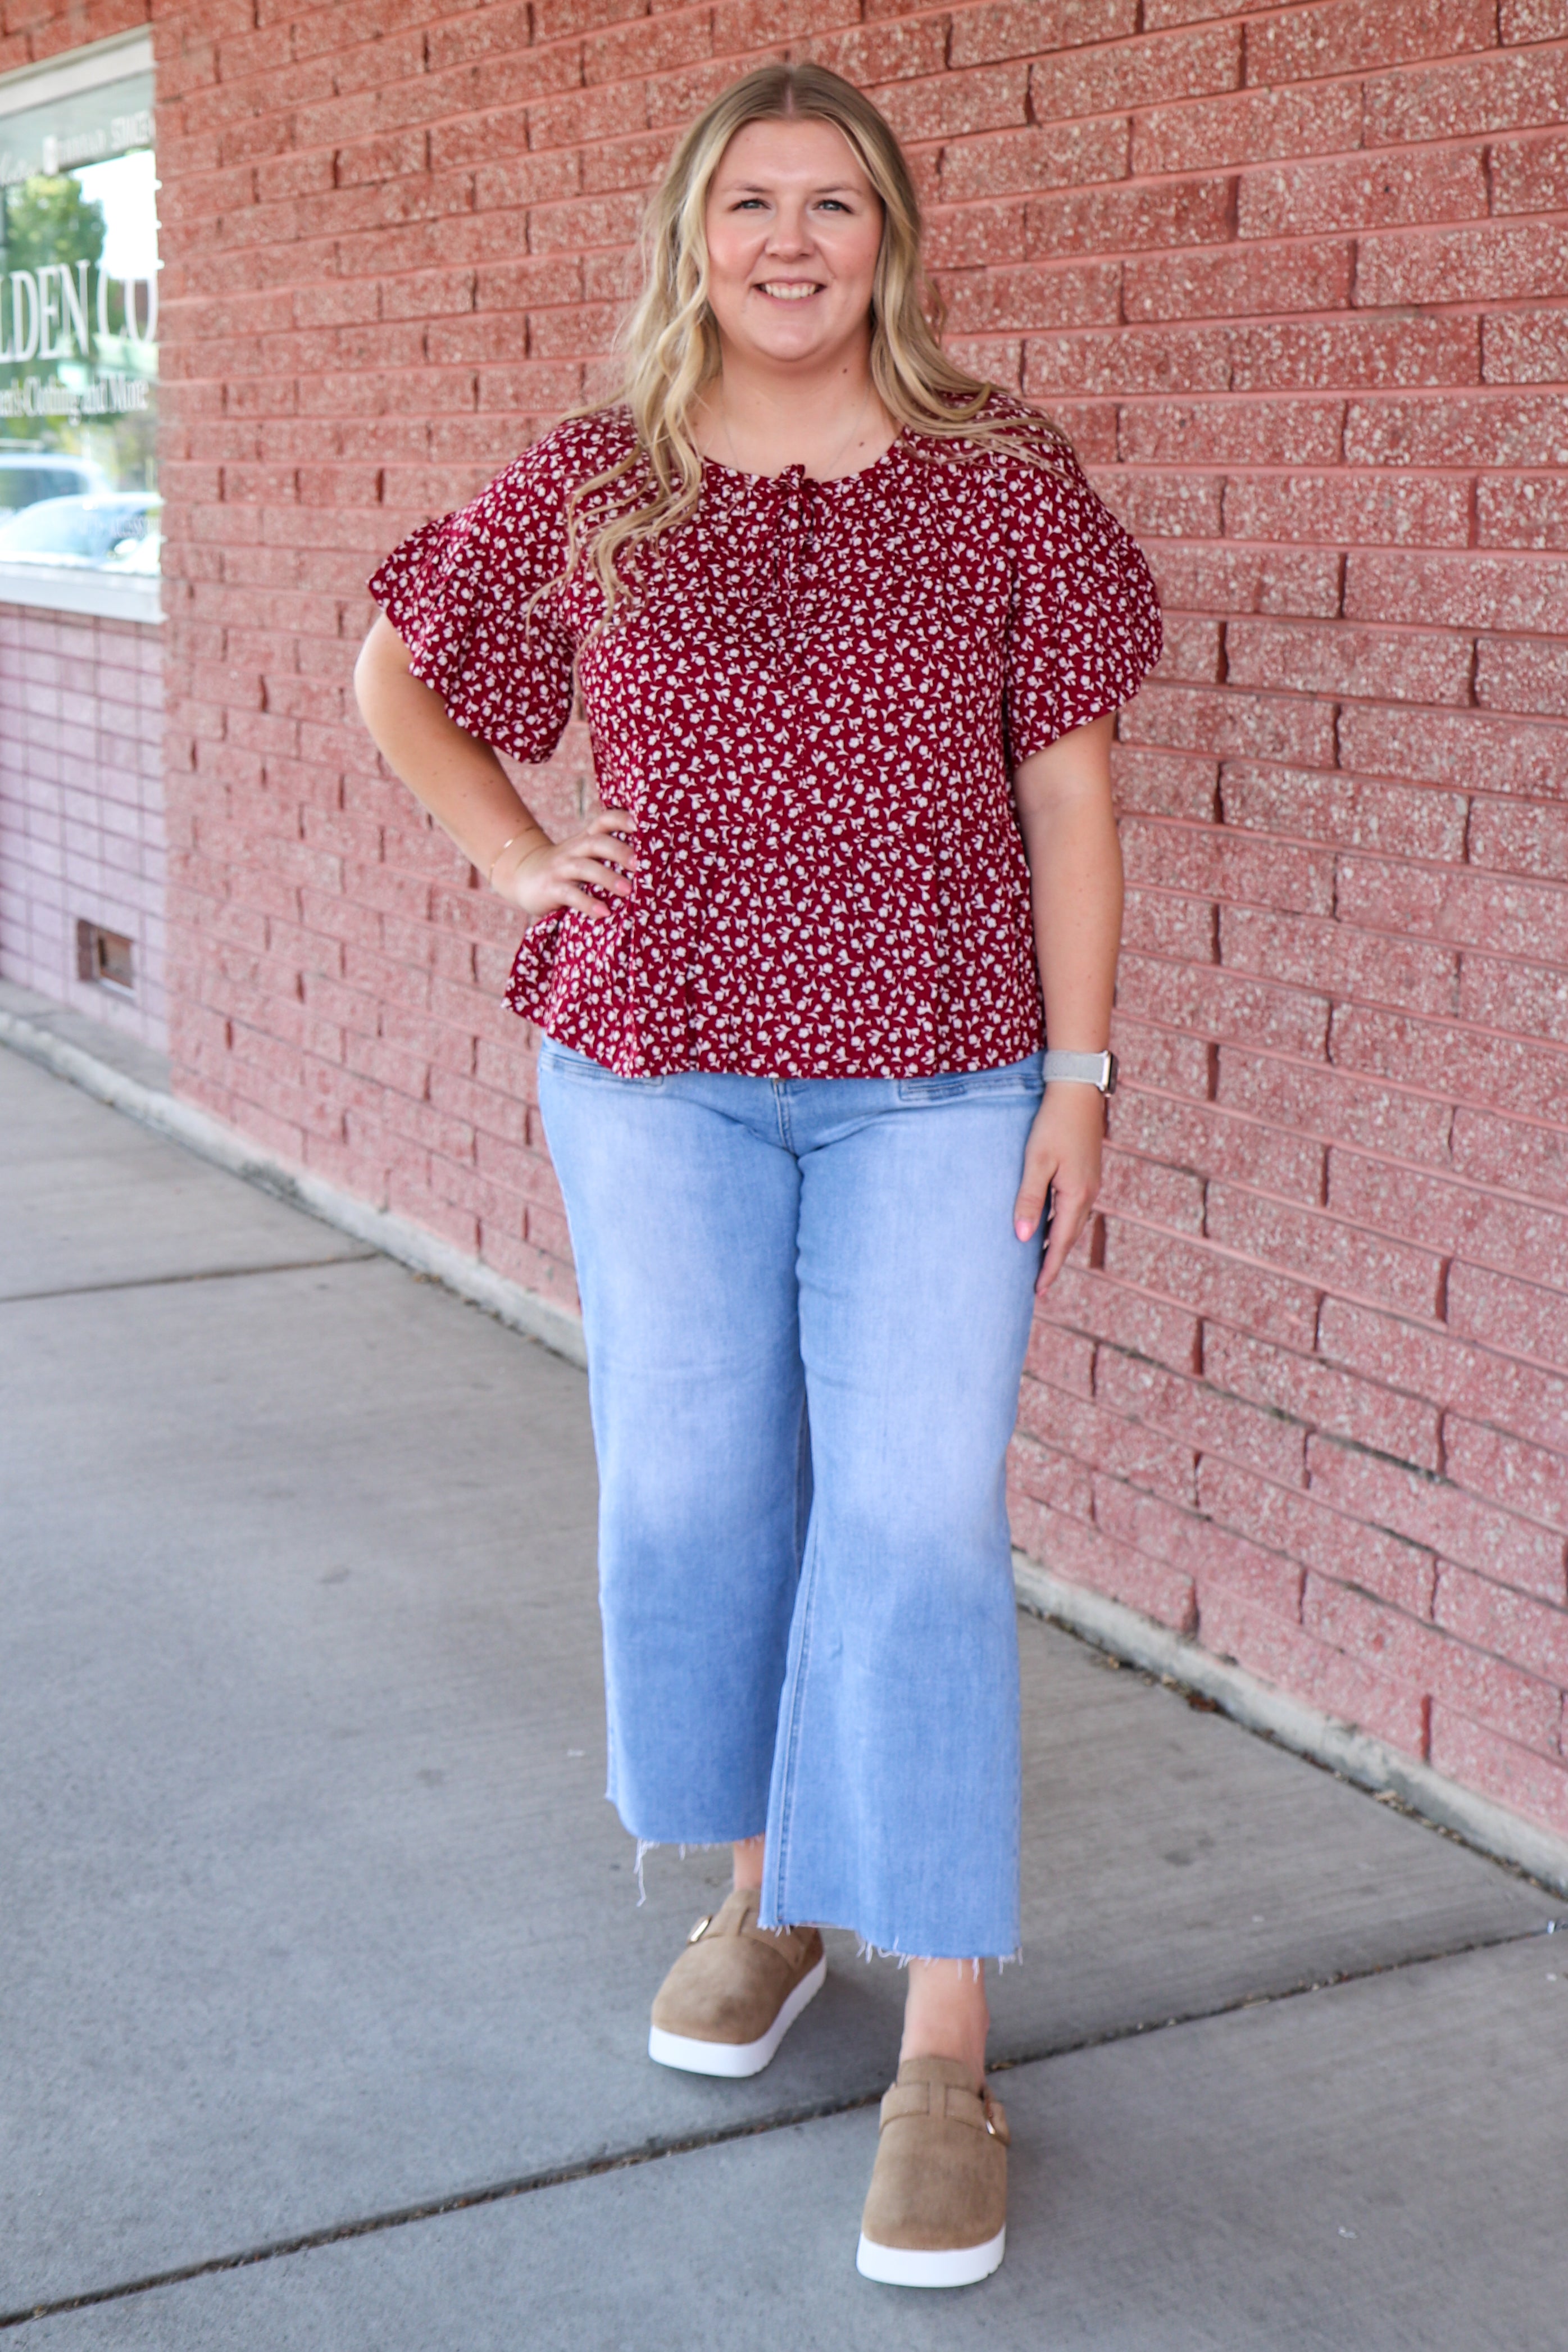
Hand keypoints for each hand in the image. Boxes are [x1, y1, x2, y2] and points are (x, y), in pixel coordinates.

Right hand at [490, 808, 637, 922]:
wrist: (522, 876)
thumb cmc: (566, 869)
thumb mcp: (584, 856)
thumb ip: (607, 856)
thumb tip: (650, 866)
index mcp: (585, 839)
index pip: (604, 821)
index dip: (621, 819)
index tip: (640, 824)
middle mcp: (574, 850)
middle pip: (597, 843)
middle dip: (619, 851)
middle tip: (639, 865)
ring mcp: (561, 868)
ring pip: (585, 868)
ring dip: (607, 878)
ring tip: (628, 891)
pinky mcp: (550, 889)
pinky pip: (570, 895)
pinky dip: (588, 903)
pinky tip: (604, 912)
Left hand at [1013, 1083, 1104, 1295]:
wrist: (1077, 1090)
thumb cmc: (1053, 1124)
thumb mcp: (1036, 1162)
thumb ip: (1029, 1200)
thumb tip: (1024, 1238)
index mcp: (1076, 1196)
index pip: (1060, 1243)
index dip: (1048, 1269)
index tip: (1037, 1292)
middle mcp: (1087, 1194)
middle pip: (1069, 1237)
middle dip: (1053, 1261)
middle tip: (1037, 1285)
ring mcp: (1089, 1183)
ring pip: (1071, 1222)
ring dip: (1057, 1243)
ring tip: (1040, 1261)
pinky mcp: (1085, 1172)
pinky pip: (1073, 1208)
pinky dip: (1061, 1223)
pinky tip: (1048, 1224)